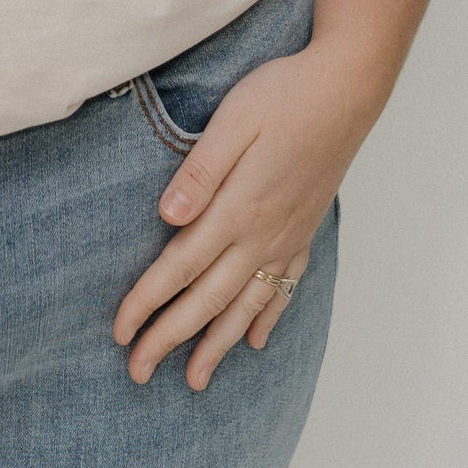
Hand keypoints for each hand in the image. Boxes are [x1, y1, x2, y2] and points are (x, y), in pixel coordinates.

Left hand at [111, 40, 375, 391]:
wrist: (348, 87)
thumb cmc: (284, 94)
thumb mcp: (234, 119)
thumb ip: (200, 171)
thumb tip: (167, 218)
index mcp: (238, 207)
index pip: (181, 266)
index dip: (147, 302)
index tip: (120, 333)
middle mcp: (264, 232)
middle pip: (208, 299)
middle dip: (171, 339)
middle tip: (138, 373)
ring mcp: (289, 234)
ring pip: (247, 304)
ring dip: (217, 344)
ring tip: (195, 380)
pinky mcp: (306, 226)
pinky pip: (285, 285)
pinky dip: (268, 317)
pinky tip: (255, 340)